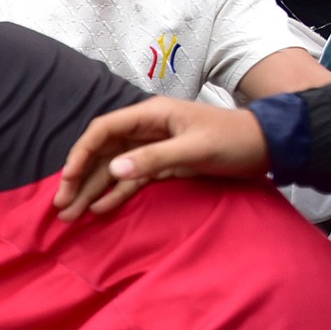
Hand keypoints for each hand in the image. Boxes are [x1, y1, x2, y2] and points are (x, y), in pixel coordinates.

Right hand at [53, 97, 268, 219]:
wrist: (269, 146)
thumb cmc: (235, 140)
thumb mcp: (195, 148)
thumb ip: (153, 158)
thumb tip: (113, 170)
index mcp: (150, 115)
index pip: (102, 131)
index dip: (80, 154)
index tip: (68, 180)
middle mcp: (145, 129)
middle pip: (101, 153)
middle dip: (79, 178)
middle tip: (61, 205)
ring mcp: (152, 149)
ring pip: (112, 170)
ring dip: (92, 191)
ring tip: (71, 214)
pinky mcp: (162, 166)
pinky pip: (131, 181)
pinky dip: (114, 195)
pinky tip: (98, 209)